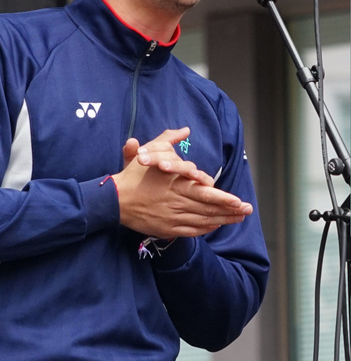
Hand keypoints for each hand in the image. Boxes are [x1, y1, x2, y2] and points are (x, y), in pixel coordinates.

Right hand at [113, 128, 251, 238]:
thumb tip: (184, 129)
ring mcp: (172, 217)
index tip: (238, 200)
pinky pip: (190, 231)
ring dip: (222, 221)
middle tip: (247, 210)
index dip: (224, 198)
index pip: (205, 193)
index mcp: (175, 186)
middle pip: (208, 209)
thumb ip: (167, 140)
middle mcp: (176, 203)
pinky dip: (204, 229)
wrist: (113, 200)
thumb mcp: (149, 153)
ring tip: (237, 219)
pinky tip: (214, 226)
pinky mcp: (166, 228)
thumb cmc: (132, 176)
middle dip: (230, 210)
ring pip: (202, 221)